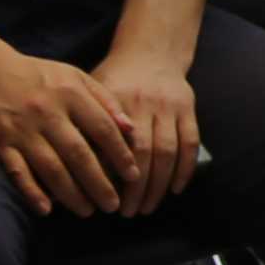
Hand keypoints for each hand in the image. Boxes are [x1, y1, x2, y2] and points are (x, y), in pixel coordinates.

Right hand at [0, 43, 140, 217]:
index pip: (102, 129)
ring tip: (87, 211)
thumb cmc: (40, 77)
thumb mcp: (76, 78)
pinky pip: (18, 172)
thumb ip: (106, 101)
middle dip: (99, 183)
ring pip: (50, 168)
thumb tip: (131, 129)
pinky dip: (31, 192)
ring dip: (71, 194)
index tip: (133, 176)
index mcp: (71, 94)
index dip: (120, 155)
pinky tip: (47, 210)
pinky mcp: (1, 143)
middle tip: (113, 205)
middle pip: (79, 154)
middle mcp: (48, 113)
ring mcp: (23, 130)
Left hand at [90, 45, 205, 209]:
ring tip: (148, 207)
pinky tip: (175, 189)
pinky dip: (185, 168)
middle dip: (136, 189)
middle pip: (143, 153)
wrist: (150, 51)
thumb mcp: (92, 92)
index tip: (103, 199)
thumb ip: (86, 124)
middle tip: (127, 213)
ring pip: (167, 151)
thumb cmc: (114, 78)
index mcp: (117, 100)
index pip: (114, 145)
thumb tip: (74, 167)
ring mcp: (169, 106)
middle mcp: (145, 103)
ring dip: (159, 185)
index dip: (111, 176)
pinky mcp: (188, 108)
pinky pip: (190, 142)